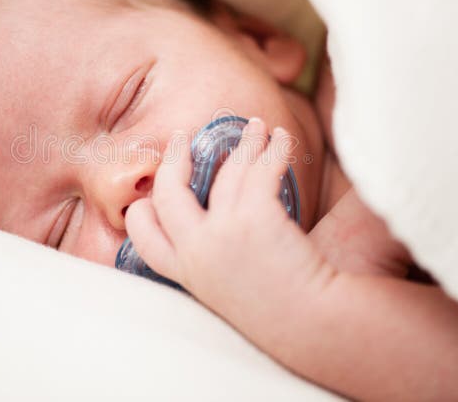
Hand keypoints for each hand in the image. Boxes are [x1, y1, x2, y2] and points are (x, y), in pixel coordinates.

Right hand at [125, 118, 335, 329]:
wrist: (315, 329)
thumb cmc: (281, 314)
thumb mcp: (230, 292)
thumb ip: (214, 263)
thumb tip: (216, 227)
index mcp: (187, 274)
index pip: (142, 238)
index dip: (143, 210)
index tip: (157, 188)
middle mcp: (196, 253)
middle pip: (166, 194)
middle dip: (174, 159)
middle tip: (185, 138)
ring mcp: (222, 234)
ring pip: (223, 171)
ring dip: (241, 142)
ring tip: (255, 127)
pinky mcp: (254, 219)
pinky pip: (260, 169)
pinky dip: (272, 148)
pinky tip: (281, 139)